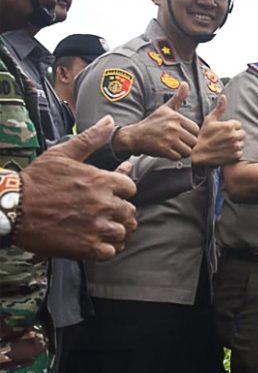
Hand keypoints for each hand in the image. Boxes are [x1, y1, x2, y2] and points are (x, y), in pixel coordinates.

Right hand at [18, 116, 137, 259]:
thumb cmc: (36, 180)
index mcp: (101, 181)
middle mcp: (103, 203)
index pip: (131, 188)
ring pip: (123, 232)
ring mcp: (96, 226)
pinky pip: (111, 252)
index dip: (121, 192)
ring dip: (115, 231)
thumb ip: (90, 139)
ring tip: (101, 228)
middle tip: (105, 213)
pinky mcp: (87, 247)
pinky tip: (95, 243)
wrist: (11, 208)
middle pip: (129, 211)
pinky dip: (106, 249)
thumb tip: (108, 121)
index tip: (109, 194)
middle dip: (120, 212)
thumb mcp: (62, 154)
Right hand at [115, 83, 198, 160]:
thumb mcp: (165, 108)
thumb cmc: (152, 122)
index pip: (196, 130)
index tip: (182, 133)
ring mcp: (169, 139)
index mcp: (176, 117)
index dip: (190, 133)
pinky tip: (168, 151)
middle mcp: (173, 127)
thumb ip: (178, 98)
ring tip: (174, 147)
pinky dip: (174, 157)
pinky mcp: (164, 150)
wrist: (134, 136)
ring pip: (187, 150)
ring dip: (182, 151)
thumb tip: (185, 83)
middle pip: (193, 141)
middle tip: (178, 142)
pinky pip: (178, 157)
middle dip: (187, 143)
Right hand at [192, 95, 244, 166]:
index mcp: (229, 126)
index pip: (238, 124)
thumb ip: (219, 108)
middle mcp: (234, 136)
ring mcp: (235, 146)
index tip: (223, 130)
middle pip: (241, 133)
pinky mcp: (235, 155)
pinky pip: (240, 152)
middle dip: (235, 134)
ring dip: (235, 143)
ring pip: (241, 142)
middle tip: (224, 137)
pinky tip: (226, 150)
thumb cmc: (203, 136)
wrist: (199, 153)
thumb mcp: (209, 120)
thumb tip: (223, 97)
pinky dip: (235, 152)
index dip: (230, 126)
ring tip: (225, 144)